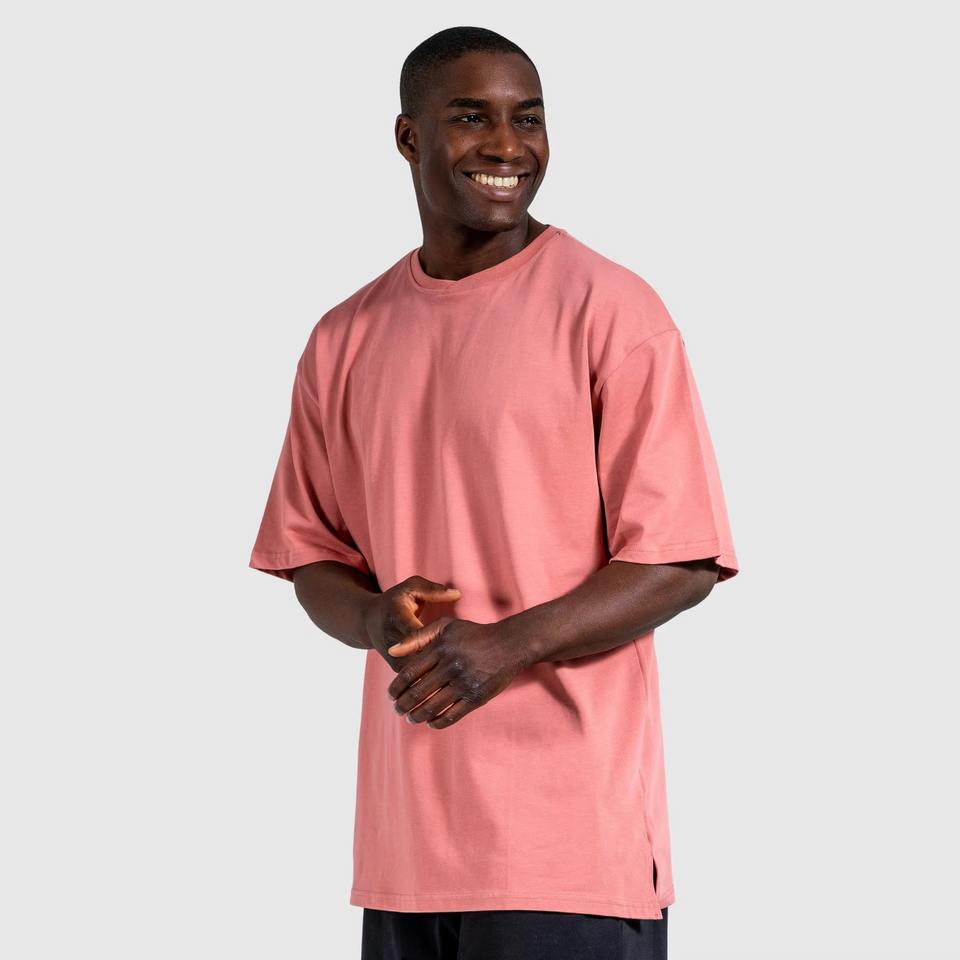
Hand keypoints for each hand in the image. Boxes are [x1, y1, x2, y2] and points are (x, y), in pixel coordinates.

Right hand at [363, 576, 461, 672]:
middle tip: (465, 659)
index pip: (417, 633)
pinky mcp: (398, 669)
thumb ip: (433, 590)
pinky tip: (451, 675)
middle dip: (443, 659)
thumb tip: (457, 594)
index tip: (457, 641)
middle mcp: (394, 642)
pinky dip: (433, 677)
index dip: (437, 639)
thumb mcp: (411, 588)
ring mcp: (395, 658)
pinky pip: (417, 677)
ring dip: (439, 671)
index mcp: (398, 618)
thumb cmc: (395, 601)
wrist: (369, 622)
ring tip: (461, 668)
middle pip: (421, 657)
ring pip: (419, 672)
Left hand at [387, 618, 532, 728]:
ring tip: (411, 718)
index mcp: (440, 648)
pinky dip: (438, 722)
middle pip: (417, 693)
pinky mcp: (477, 697)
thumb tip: (391, 651)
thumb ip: (416, 637)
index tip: (390, 696)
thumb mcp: (445, 627)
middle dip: (403, 705)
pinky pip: (452, 715)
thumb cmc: (473, 635)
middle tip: (398, 710)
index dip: (396, 688)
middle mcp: (451, 666)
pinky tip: (431, 722)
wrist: (509, 644)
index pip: (409, 673)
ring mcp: (465, 683)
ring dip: (417, 716)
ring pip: (432, 707)